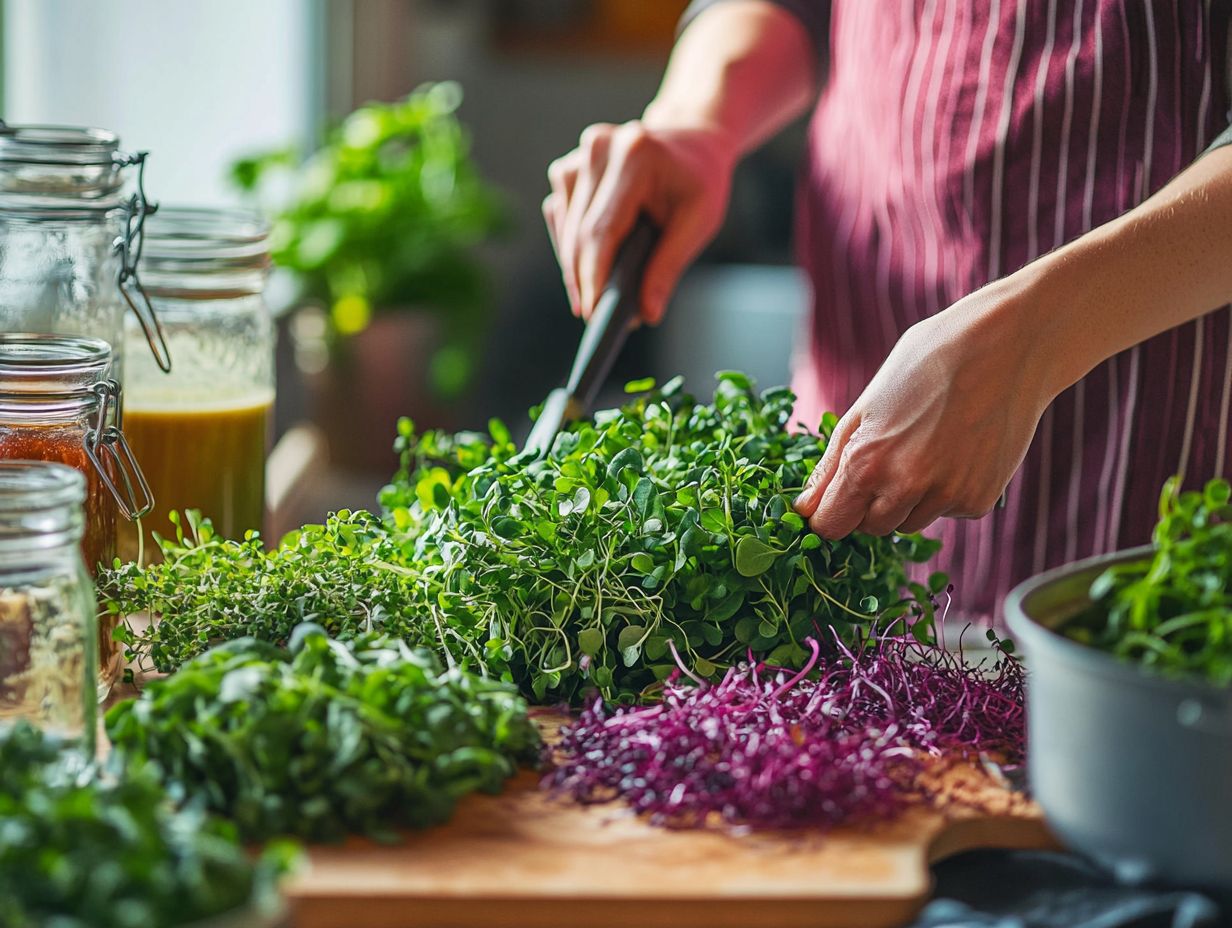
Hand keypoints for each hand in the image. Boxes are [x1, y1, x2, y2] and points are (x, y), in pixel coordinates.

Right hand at [542, 120, 735, 323]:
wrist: (690, 142)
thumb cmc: (699, 182)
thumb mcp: (699, 222)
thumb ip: (669, 266)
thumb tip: (647, 313)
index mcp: (635, 156)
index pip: (602, 229)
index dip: (594, 276)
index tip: (594, 314)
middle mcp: (599, 149)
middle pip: (579, 233)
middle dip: (585, 281)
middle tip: (598, 319)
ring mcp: (578, 157)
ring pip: (565, 229)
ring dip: (575, 269)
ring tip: (598, 298)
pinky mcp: (567, 170)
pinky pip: (561, 219)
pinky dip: (573, 249)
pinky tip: (592, 267)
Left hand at [793, 275, 1058, 537]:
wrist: (1007, 346)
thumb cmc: (928, 363)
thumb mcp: (865, 406)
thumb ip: (832, 465)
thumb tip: (806, 509)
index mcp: (866, 463)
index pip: (831, 525)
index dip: (830, 514)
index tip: (836, 500)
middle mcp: (905, 488)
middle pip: (871, 528)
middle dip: (870, 505)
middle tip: (889, 457)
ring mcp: (946, 497)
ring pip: (910, 524)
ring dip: (909, 500)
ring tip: (927, 447)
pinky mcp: (980, 500)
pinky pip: (948, 511)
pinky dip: (947, 492)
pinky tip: (958, 450)